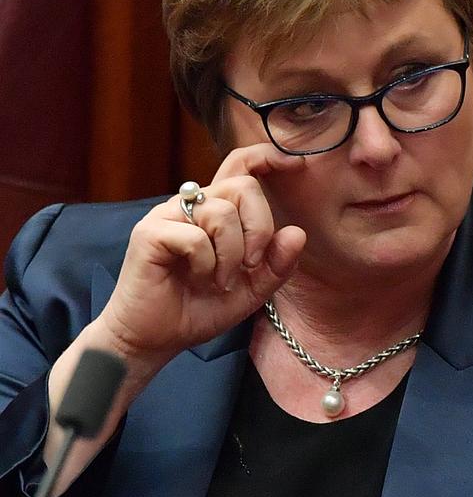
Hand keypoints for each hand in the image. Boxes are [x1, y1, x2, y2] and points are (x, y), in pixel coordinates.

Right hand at [98, 143, 306, 366]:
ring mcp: (168, 215)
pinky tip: (195, 280)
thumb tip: (297, 233)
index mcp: (215, 212)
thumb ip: (275, 265)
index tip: (298, 165)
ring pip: (222, 212)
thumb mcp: (250, 291)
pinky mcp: (149, 232)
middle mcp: (192, 205)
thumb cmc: (197, 310)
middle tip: (251, 265)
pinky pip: (196, 237)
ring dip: (231, 256)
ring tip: (219, 281)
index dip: (269, 157)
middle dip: (258, 229)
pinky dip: (205, 264)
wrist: (153, 340)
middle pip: (242, 187)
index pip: (242, 168)